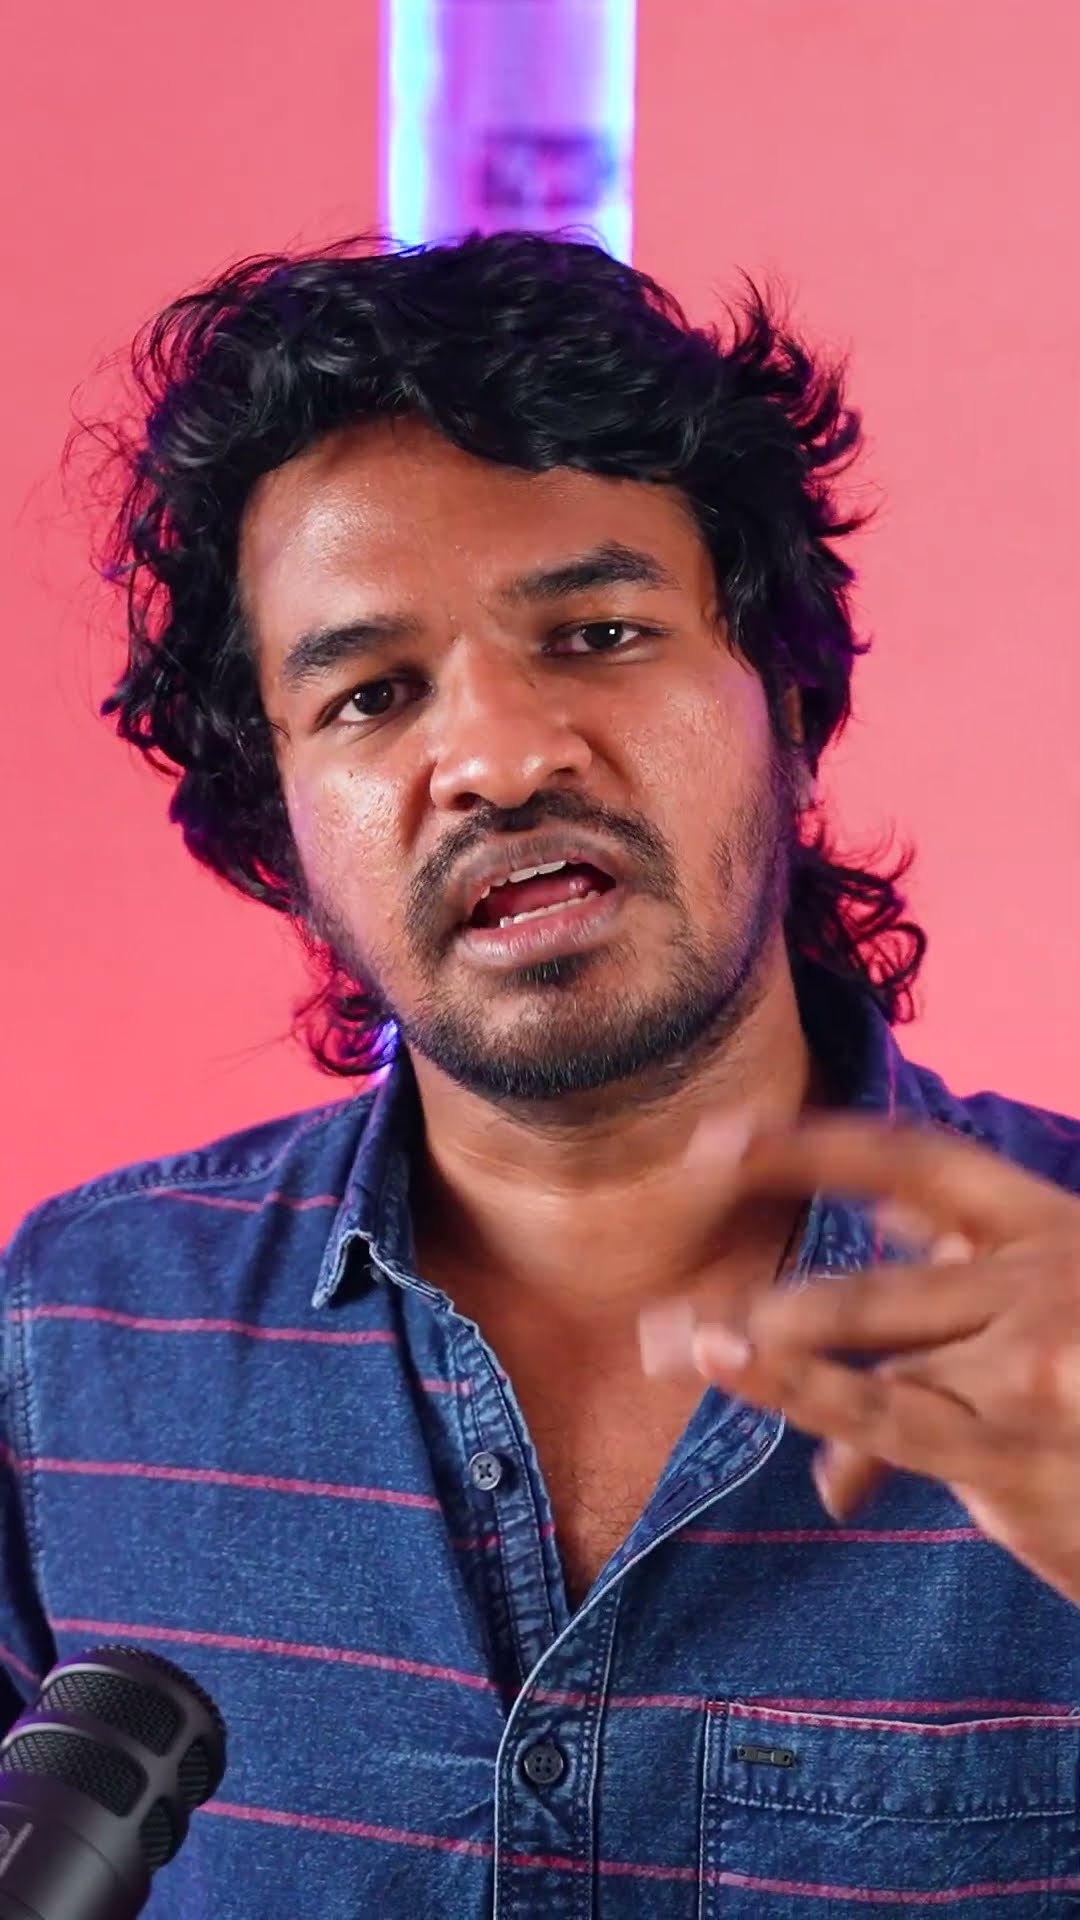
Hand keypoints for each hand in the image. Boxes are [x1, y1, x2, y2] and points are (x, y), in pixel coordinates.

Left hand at [645, 1117, 1079, 1606]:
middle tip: (661, 1306)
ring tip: (673, 1343)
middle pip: (869, 1279)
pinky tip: (740, 1372)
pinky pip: (888, 1420)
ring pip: (866, 1347)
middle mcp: (1040, 1281)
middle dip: (761, 1295)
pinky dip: (808, 1401)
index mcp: (1052, 1226)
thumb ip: (982, 1242)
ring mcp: (1029, 1366)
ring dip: (758, 1354)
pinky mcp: (1018, 1450)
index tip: (723, 1141)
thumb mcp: (1073, 1273)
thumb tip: (885, 1204)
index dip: (814, 1146)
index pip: (916, 1162)